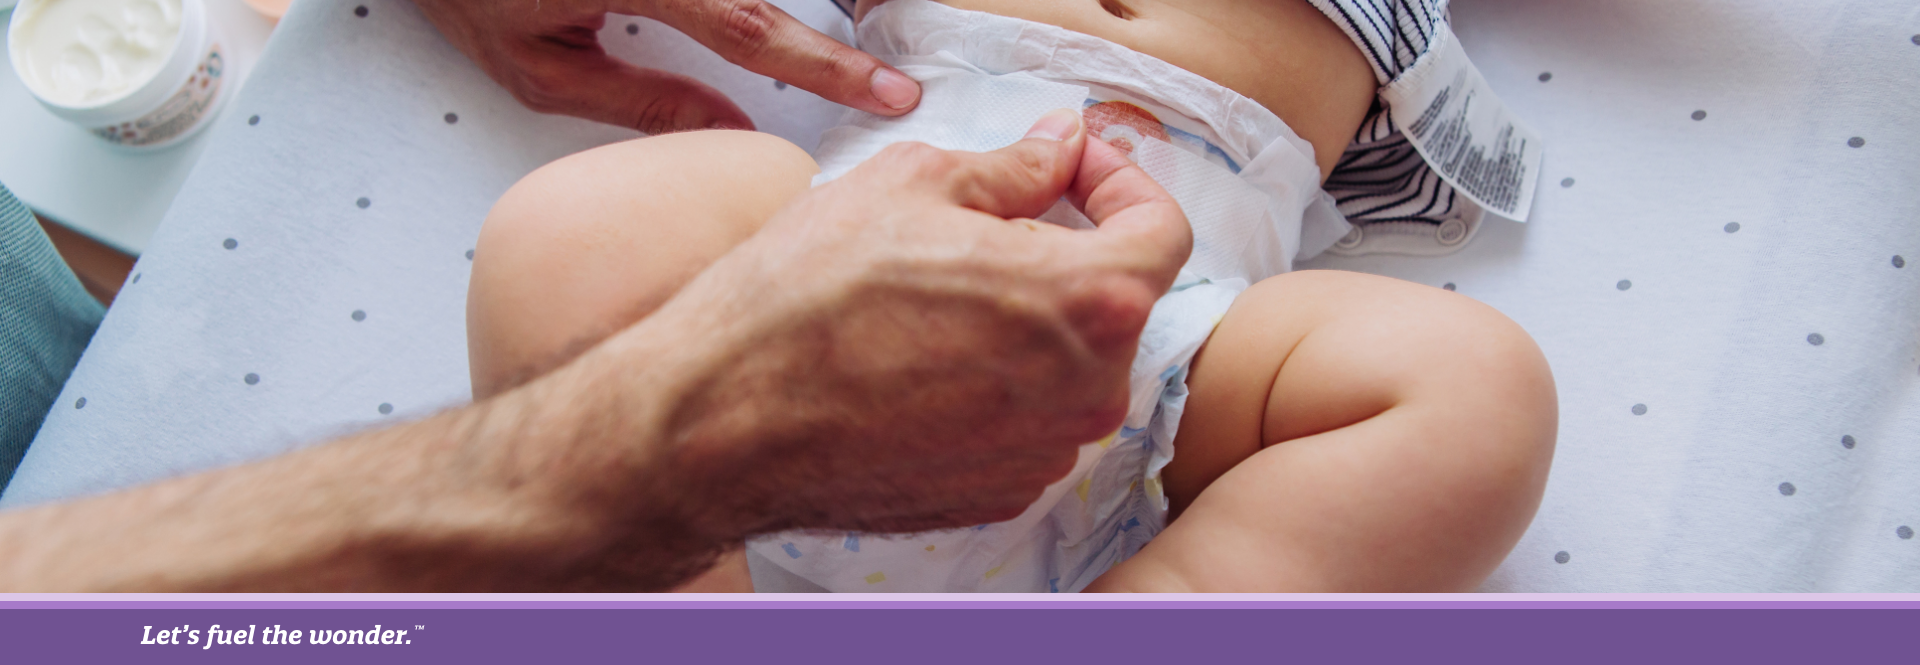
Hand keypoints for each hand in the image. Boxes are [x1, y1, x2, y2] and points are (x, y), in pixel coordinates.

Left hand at [412, 0, 921, 132]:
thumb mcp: (538, 69)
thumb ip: (644, 99)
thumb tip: (734, 130)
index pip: (748, 25)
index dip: (823, 65)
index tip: (886, 91)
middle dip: (848, 12)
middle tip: (895, 68)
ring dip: (822, 3)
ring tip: (867, 25)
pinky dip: (776, 0)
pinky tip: (826, 12)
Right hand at [586, 109, 1192, 538]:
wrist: (721, 421)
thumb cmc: (803, 301)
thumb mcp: (910, 187)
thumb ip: (1014, 169)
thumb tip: (1057, 149)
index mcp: (1087, 301)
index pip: (1162, 231)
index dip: (1121, 185)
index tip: (1075, 169)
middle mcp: (1086, 391)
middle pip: (1111, 303)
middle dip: (1061, 254)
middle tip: (981, 226)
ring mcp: (1043, 453)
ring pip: (1064, 366)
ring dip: (1023, 324)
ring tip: (929, 301)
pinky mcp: (997, 493)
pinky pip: (1022, 421)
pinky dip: (992, 385)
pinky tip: (916, 362)